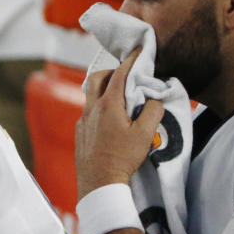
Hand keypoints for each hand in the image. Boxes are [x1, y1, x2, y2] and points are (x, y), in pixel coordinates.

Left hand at [75, 48, 164, 199]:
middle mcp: (91, 109)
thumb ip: (153, 110)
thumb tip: (154, 97)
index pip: (120, 74)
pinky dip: (100, 106)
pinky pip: (88, 112)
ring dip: (104, 89)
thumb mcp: (146, 133)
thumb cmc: (123, 158)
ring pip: (91, 96)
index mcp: (108, 105)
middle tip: (127, 75)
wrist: (99, 183)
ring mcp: (82, 121)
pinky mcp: (79, 133)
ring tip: (120, 96)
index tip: (140, 50)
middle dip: (112, 71)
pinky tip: (111, 118)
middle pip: (97, 79)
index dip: (131, 60)